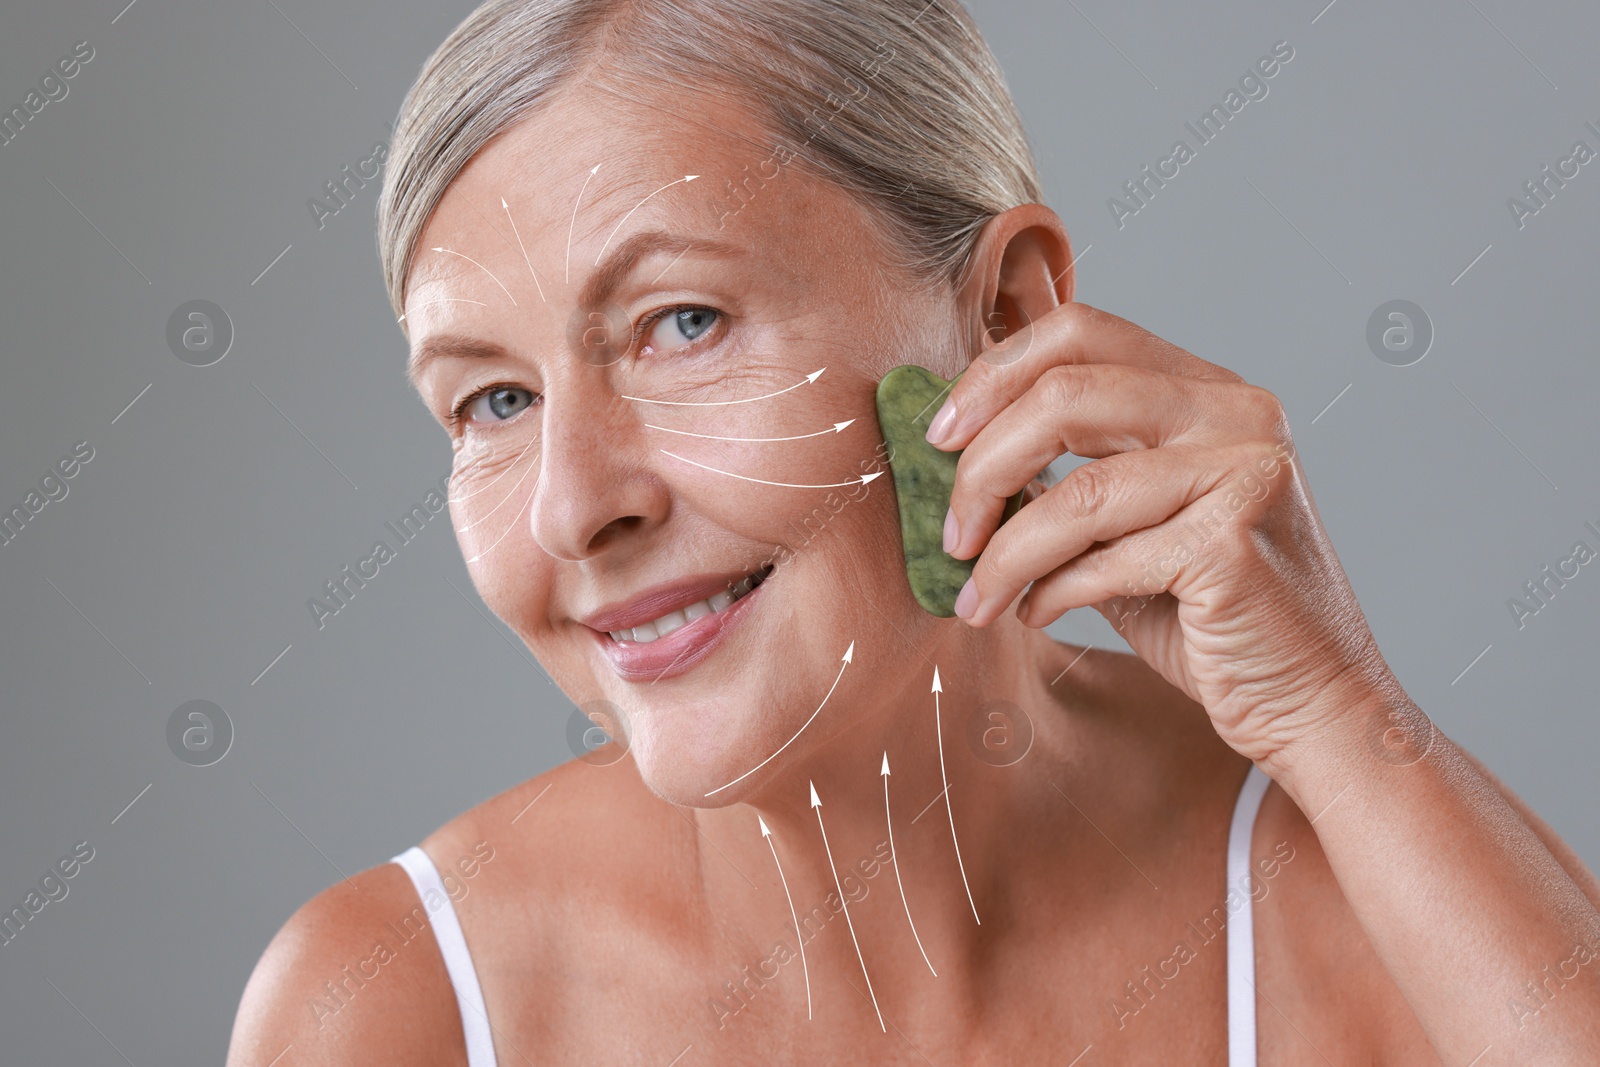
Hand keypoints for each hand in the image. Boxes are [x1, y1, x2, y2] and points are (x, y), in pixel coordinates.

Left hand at [929, 300, 1393, 765]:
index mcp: (1211, 392)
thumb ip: (1070, 478)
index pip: (1081, 331)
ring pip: (1076, 492)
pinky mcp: (1232, 545)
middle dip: (982, 465)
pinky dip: (1050, 593)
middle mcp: (1236, 415)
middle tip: (949, 532)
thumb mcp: (1132, 527)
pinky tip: (1036, 615)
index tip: (940, 436)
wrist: (1312, 703)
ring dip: (1004, 554)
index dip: (992, 374)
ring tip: (976, 599)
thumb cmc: (1210, 618)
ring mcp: (1242, 474)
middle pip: (1065, 392)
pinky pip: (1102, 560)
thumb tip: (958, 455)